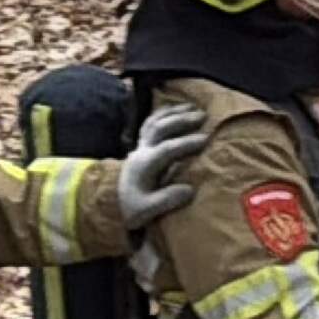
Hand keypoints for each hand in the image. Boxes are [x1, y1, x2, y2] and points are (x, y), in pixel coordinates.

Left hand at [118, 104, 207, 227]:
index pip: (167, 149)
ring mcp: (139, 146)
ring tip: (193, 107)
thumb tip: (190, 190)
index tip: (205, 139)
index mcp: (144, 166)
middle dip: (181, 120)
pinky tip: (175, 108)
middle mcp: (141, 151)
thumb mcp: (146, 211)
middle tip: (203, 116)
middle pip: (160, 128)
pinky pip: (150, 123)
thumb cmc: (133, 209)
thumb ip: (167, 200)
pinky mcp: (139, 145)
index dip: (186, 143)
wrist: (113, 207)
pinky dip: (163, 113)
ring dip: (174, 112)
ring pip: (154, 121)